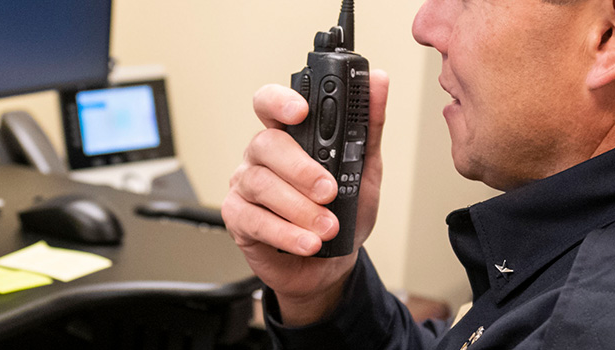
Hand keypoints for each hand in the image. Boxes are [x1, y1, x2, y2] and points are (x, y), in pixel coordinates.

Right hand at [222, 70, 388, 325]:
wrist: (331, 264)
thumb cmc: (342, 214)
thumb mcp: (363, 170)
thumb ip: (368, 126)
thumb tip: (378, 82)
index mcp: (289, 136)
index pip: (271, 103)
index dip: (281, 101)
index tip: (301, 112)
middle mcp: (262, 156)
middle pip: (266, 144)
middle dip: (301, 169)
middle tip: (329, 190)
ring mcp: (245, 185)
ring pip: (260, 183)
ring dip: (299, 208)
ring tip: (327, 227)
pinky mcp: (238, 218)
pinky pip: (254, 220)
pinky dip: (286, 233)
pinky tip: (308, 243)